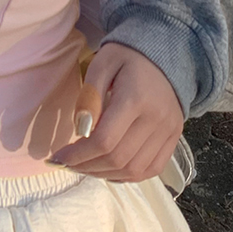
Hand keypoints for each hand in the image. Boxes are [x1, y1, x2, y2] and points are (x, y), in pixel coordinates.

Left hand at [49, 43, 183, 182]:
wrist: (167, 55)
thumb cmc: (128, 56)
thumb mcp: (103, 63)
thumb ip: (90, 95)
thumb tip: (80, 128)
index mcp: (135, 99)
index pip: (104, 141)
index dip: (78, 155)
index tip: (58, 157)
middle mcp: (155, 120)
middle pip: (118, 159)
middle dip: (87, 167)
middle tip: (67, 164)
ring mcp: (168, 132)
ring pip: (134, 170)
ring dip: (104, 174)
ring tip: (83, 167)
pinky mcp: (174, 139)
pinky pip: (151, 169)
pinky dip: (127, 176)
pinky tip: (107, 169)